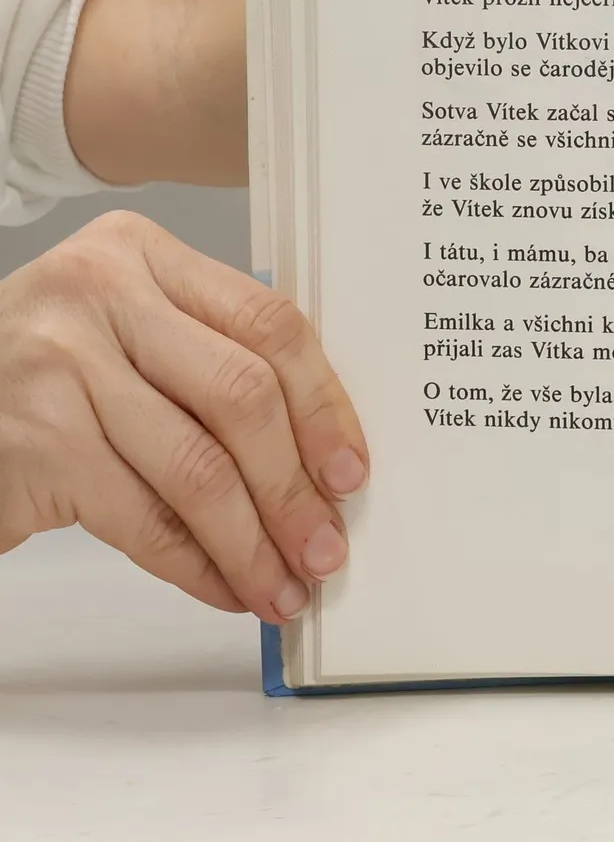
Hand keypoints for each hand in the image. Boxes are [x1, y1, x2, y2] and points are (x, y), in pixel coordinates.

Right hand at [0, 212, 367, 618]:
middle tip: (326, 545)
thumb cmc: (44, 373)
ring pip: (196, 469)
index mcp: (142, 254)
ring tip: (283, 584)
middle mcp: (100, 296)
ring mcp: (59, 368)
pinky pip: (141, 520)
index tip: (352, 469)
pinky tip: (225, 587)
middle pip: (241, 396)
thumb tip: (318, 453)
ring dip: (252, 542)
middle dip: (294, 486)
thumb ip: (209, 356)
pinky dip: (194, 565)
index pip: (267, 322)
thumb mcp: (123, 329)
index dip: (324, 403)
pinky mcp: (33, 445)